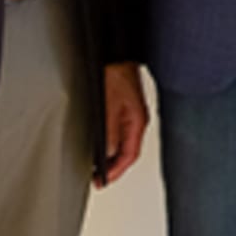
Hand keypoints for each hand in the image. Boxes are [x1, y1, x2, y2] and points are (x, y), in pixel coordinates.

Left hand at [97, 63, 148, 187]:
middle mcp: (136, 120)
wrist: (116, 54)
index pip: (129, 155)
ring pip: (124, 142)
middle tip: (100, 177)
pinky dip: (111, 142)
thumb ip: (110, 132)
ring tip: (99, 165)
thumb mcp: (109, 107)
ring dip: (112, 155)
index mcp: (137, 122)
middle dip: (114, 167)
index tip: (103, 181)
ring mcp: (131, 113)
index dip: (115, 171)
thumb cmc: (115, 74)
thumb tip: (107, 153)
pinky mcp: (124, 106)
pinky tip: (102, 143)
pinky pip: (119, 132)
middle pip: (128, 152)